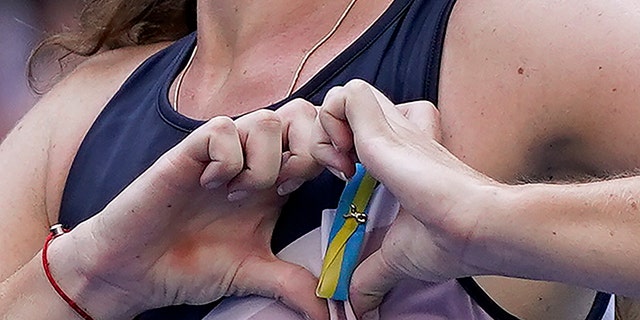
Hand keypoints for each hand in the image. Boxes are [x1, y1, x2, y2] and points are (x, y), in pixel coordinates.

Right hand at [49, 107, 327, 318]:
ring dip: (264, 161)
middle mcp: (252, 161)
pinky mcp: (187, 153)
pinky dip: (227, 160)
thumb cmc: (189, 265)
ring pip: (265, 120)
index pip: (318, 136)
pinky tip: (211, 186)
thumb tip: (331, 315)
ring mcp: (220, 154)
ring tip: (240, 195)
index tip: (338, 179)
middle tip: (287, 187)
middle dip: (308, 147)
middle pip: (300, 113)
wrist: (133, 270)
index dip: (335, 149)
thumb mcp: (252, 274)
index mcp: (274, 182)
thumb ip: (293, 285)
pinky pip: (222, 129)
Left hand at [311, 80, 496, 317]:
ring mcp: (392, 126)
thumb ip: (373, 275)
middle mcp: (394, 134)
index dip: (334, 151)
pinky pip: (347, 95)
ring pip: (341, 94)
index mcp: (396, 157)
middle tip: (335, 171)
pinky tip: (344, 160)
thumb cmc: (450, 238)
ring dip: (326, 128)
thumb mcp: (398, 256)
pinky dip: (332, 123)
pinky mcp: (386, 126)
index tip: (339, 183)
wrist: (476, 227)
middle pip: (343, 105)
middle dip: (325, 136)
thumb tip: (359, 308)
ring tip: (339, 164)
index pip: (354, 129)